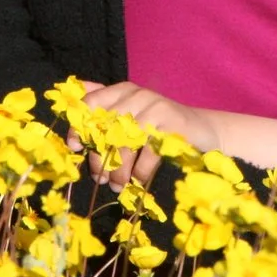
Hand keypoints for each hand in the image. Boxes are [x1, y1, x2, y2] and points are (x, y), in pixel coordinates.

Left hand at [75, 80, 207, 186]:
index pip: (90, 103)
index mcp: (123, 90)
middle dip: (99, 158)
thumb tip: (73, 96)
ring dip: (118, 171)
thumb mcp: (132, 113)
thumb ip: (105, 104)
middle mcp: (137, 95)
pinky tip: (139, 181)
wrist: (203, 131)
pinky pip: (147, 154)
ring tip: (117, 186)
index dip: (78, 126)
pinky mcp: (172, 125)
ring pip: (124, 144)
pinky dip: (140, 173)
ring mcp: (155, 108)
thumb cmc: (160, 127)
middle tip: (100, 179)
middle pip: (105, 129)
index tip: (74, 147)